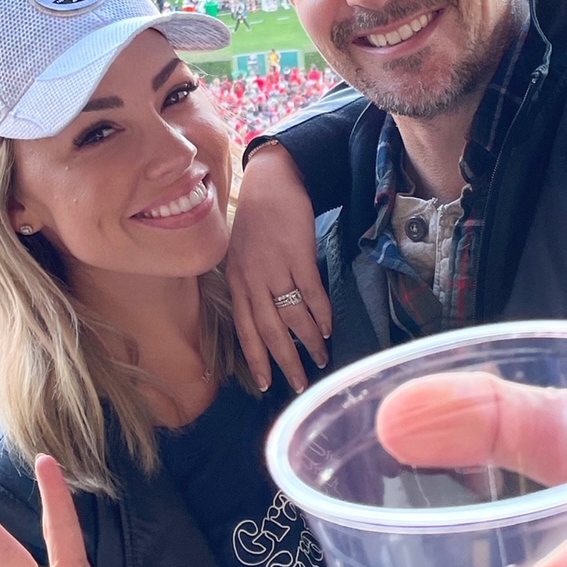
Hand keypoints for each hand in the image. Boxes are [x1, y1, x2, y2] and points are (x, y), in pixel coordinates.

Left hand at [227, 143, 330, 392]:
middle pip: (269, 331)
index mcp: (237, 282)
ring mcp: (275, 268)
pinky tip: (329, 329)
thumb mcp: (241, 255)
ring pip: (292, 317)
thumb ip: (250, 285)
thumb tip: (266, 317)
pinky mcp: (298, 256)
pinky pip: (311, 294)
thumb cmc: (258, 220)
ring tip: (320, 358)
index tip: (264, 384)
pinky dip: (321, 315)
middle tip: (299, 384)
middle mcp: (252, 280)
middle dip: (285, 362)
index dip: (255, 359)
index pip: (244, 330)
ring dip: (308, 341)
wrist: (272, 182)